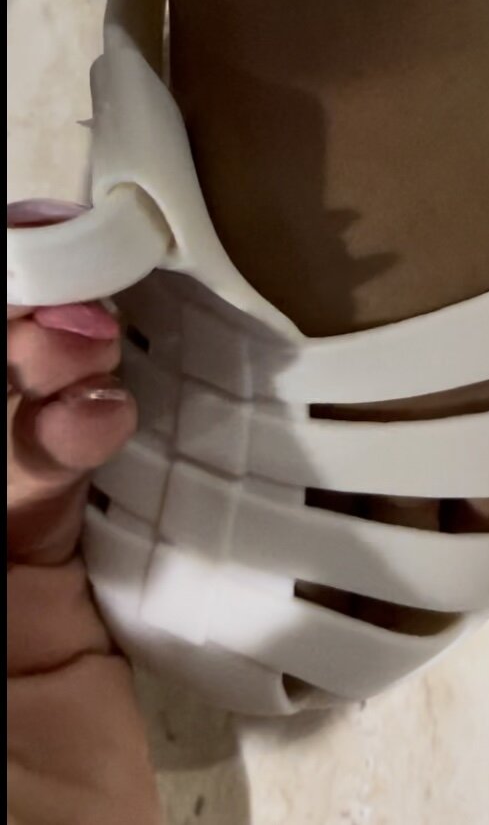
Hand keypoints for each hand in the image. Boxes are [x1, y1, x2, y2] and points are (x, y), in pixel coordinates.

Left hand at [7, 199, 160, 824]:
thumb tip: (38, 391)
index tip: (18, 255)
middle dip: (10, 328)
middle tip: (53, 307)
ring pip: (18, 424)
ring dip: (53, 369)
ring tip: (84, 350)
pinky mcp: (56, 605)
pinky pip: (78, 489)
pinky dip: (93, 438)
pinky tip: (106, 418)